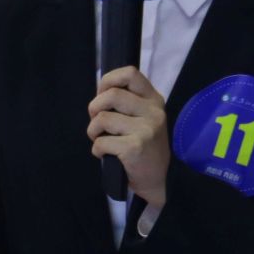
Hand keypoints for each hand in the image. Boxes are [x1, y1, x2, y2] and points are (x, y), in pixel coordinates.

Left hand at [87, 66, 169, 205]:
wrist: (159, 180)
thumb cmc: (146, 147)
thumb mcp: (144, 119)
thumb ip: (127, 103)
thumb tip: (100, 93)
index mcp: (154, 100)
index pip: (130, 73)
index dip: (109, 80)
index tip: (102, 95)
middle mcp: (153, 111)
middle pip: (112, 95)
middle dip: (94, 108)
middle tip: (96, 123)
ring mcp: (146, 129)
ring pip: (103, 118)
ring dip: (93, 131)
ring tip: (100, 139)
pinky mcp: (135, 147)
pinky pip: (102, 142)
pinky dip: (97, 149)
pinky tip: (105, 154)